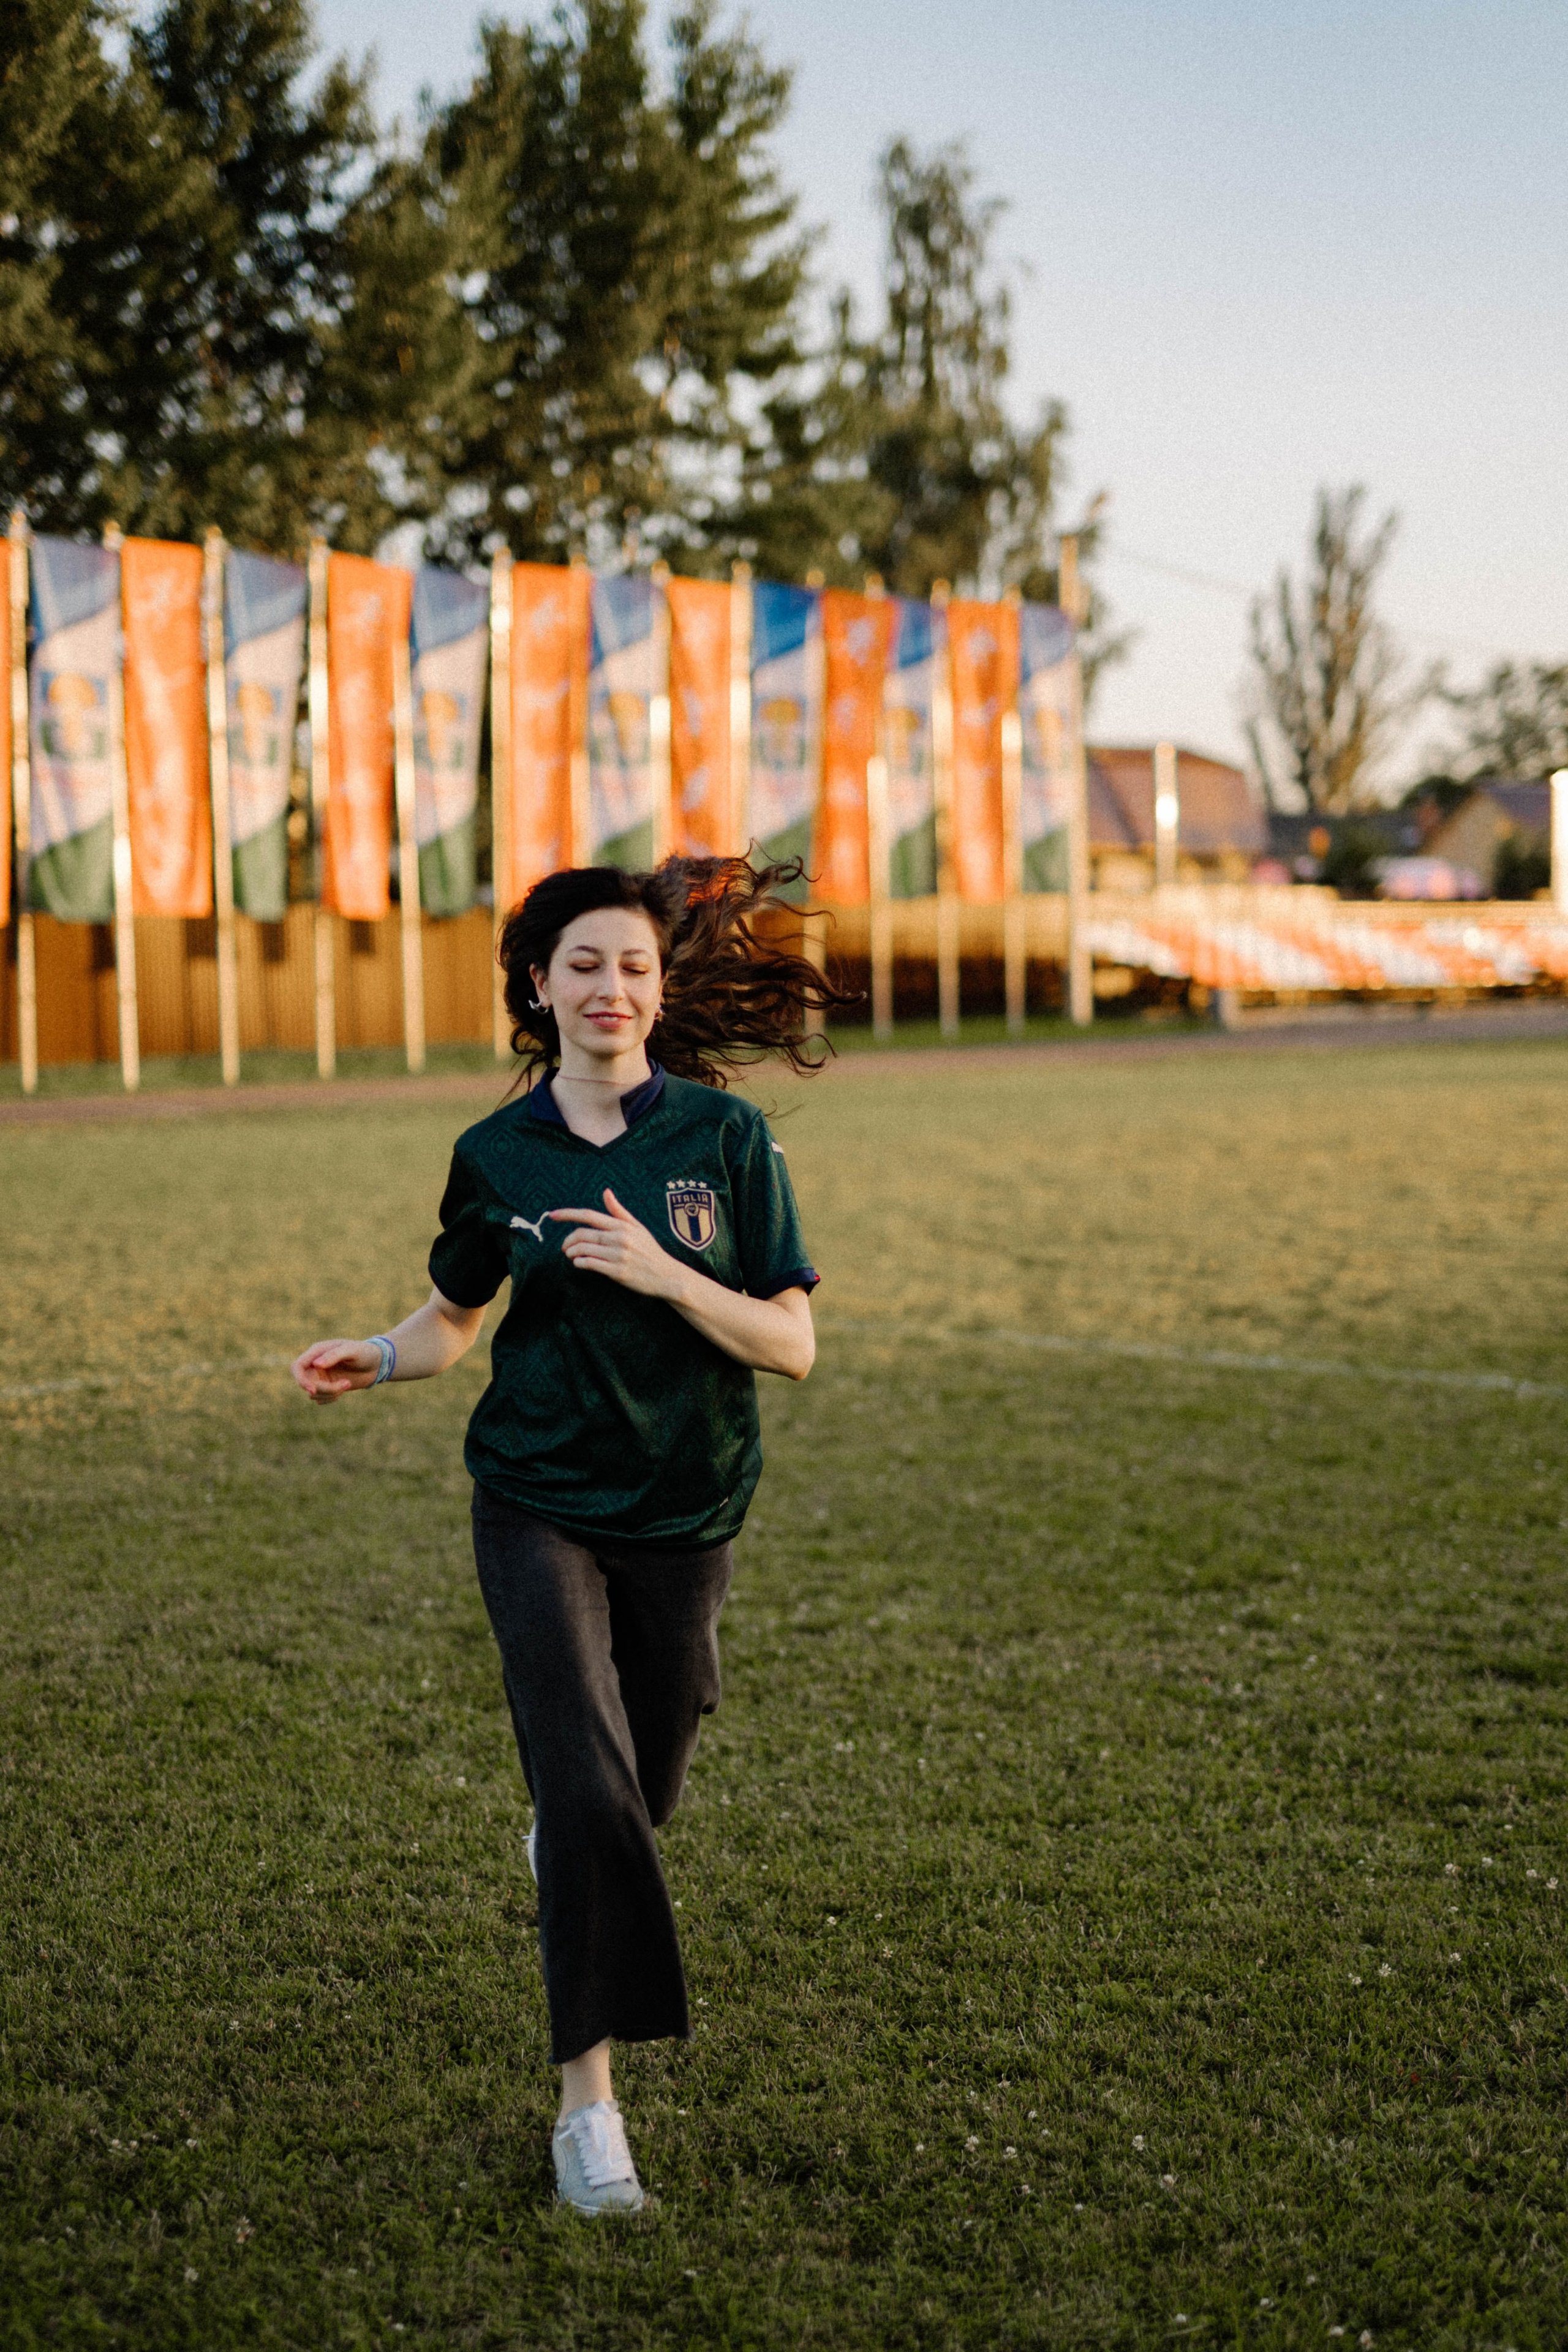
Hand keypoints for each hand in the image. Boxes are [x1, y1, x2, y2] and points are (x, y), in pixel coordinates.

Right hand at [291, 1339, 382, 1401]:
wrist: (377, 1363)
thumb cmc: (365, 1352)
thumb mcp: (352, 1350)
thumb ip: (333, 1355)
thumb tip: (316, 1364)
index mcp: (317, 1352)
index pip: (297, 1367)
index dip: (301, 1380)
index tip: (313, 1390)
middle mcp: (315, 1364)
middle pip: (305, 1383)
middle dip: (322, 1389)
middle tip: (345, 1385)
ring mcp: (320, 1377)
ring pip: (313, 1393)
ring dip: (330, 1393)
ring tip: (347, 1383)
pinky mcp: (326, 1387)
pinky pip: (320, 1399)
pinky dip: (331, 1398)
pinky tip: (345, 1387)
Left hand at [551, 1190, 686, 1300]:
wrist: (666, 1275)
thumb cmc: (650, 1250)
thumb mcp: (638, 1227)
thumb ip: (619, 1211)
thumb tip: (606, 1191)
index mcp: (622, 1225)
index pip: (589, 1215)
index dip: (568, 1214)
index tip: (552, 1215)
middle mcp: (619, 1238)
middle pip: (582, 1234)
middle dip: (568, 1240)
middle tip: (564, 1246)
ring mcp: (618, 1255)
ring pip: (584, 1250)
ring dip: (572, 1252)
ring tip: (571, 1255)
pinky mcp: (617, 1272)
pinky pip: (590, 1264)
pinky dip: (579, 1263)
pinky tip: (579, 1263)